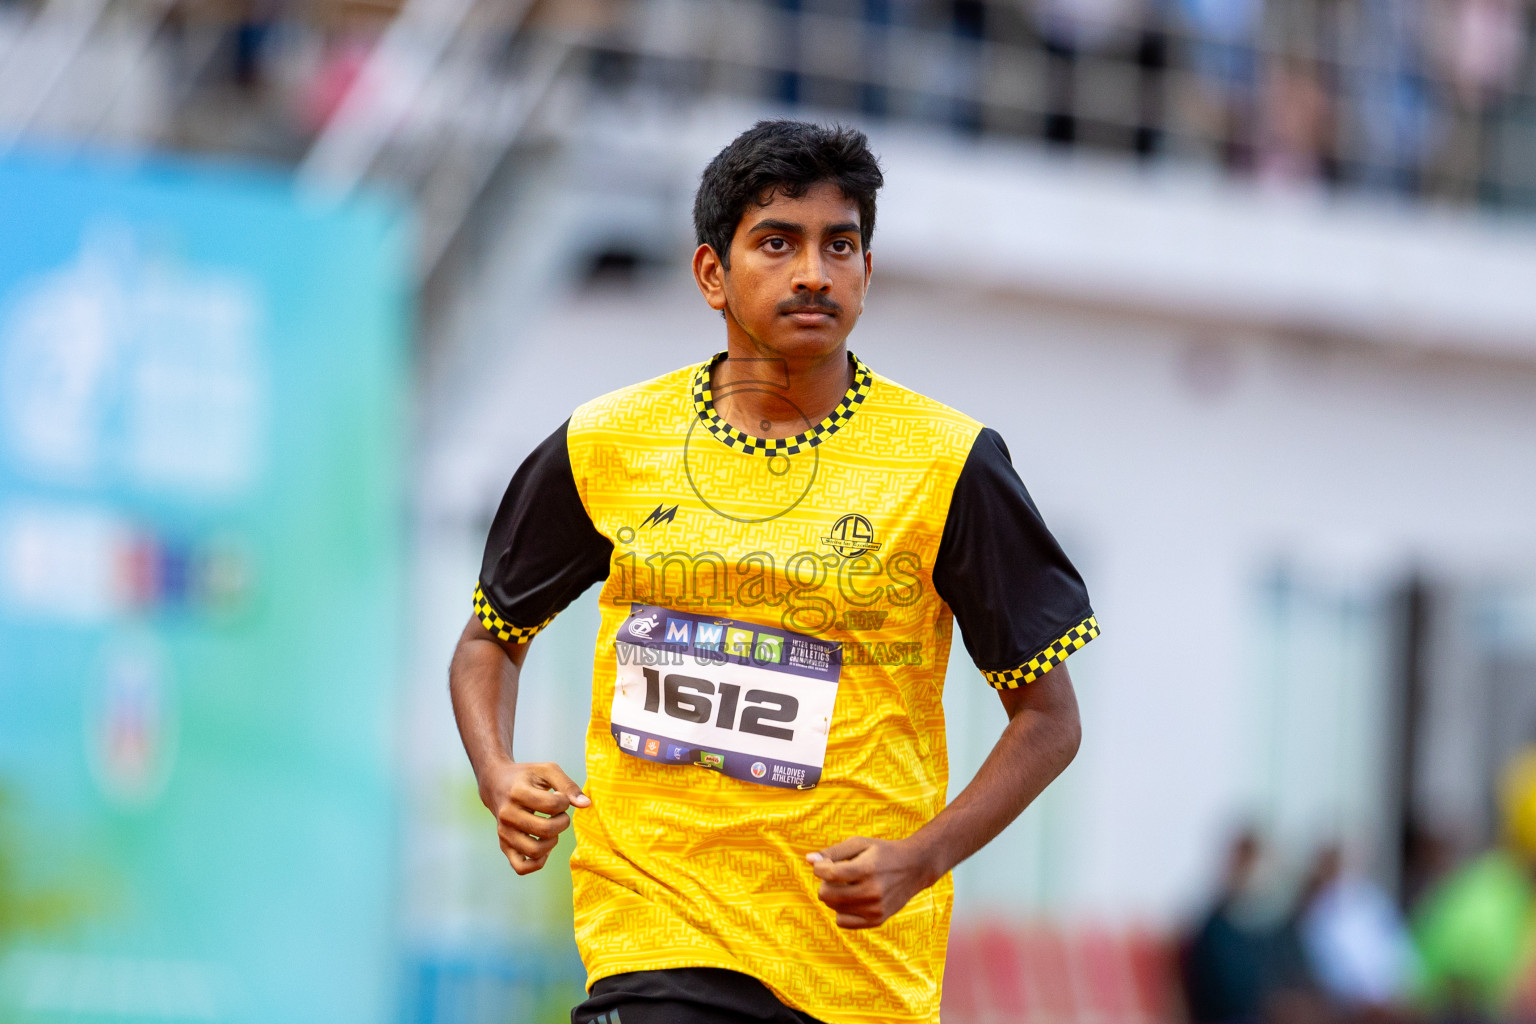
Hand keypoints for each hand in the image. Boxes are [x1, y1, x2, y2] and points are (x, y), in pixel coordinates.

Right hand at [478, 760, 589, 875]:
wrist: (497, 784)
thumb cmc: (527, 777)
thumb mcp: (547, 771)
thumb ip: (568, 785)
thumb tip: (586, 804)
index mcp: (517, 792)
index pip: (552, 805)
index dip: (565, 802)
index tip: (561, 798)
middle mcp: (507, 815)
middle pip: (545, 830)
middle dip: (562, 823)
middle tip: (560, 815)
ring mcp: (504, 833)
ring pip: (534, 851)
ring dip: (552, 842)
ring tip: (552, 830)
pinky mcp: (504, 845)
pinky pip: (521, 867)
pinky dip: (537, 863)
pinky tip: (544, 848)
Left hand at [807, 836, 937, 928]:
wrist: (914, 867)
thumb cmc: (882, 852)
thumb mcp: (859, 844)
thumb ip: (832, 852)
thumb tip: (809, 860)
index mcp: (867, 869)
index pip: (828, 874)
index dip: (819, 868)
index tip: (824, 864)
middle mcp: (872, 892)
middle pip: (826, 894)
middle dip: (825, 883)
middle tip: (837, 875)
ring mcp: (875, 909)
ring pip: (833, 908)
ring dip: (834, 896)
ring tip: (849, 885)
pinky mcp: (877, 920)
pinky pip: (842, 921)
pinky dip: (841, 910)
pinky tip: (852, 899)